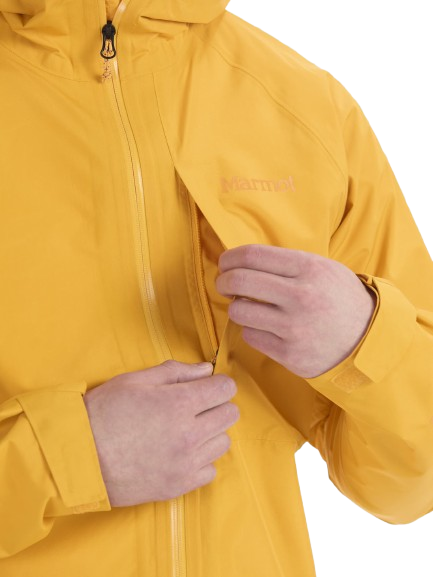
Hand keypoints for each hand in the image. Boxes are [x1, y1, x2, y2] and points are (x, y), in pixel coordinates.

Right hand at [83, 361, 238, 506]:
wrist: (78, 457)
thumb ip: (175, 372)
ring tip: (186, 431)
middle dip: (216, 405)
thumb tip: (206, 369)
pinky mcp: (179, 486)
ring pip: (223, 443)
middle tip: (194, 407)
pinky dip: (201, 461)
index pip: (225, 389)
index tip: (206, 386)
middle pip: (230, 414)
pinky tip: (181, 453)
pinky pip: (210, 470)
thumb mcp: (135, 380)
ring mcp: (186, 463)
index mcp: (179, 403)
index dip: (217, 383)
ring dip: (210, 433)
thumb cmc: (103, 412)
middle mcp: (189, 434)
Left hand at [216, 245, 376, 378]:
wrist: (367, 339)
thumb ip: (286, 263)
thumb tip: (240, 261)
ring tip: (249, 307)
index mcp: (308, 268)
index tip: (225, 263)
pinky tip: (265, 328)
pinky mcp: (289, 353)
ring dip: (237, 308)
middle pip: (239, 281)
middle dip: (222, 281)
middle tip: (223, 284)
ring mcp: (294, 327)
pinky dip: (252, 331)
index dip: (229, 258)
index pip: (252, 255)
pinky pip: (250, 336)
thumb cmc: (338, 298)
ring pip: (239, 311)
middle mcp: (301, 296)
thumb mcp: (322, 268)